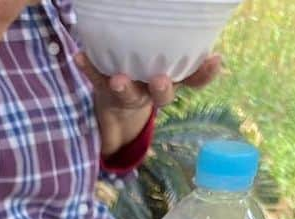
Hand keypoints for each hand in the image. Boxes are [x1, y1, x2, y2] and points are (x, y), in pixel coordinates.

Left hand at [77, 53, 221, 158]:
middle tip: (160, 81)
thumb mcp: (168, 67)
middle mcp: (151, 91)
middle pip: (161, 95)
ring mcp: (128, 93)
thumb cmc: (147, 76)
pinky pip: (96, 79)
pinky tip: (80, 56)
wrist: (117, 110)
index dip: (204, 74)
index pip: (193, 80)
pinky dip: (88, 68)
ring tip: (117, 80)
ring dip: (124, 87)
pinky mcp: (105, 90)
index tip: (215, 60)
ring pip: (128, 93)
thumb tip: (202, 32)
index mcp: (171, 82)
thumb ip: (181, 54)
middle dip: (161, 88)